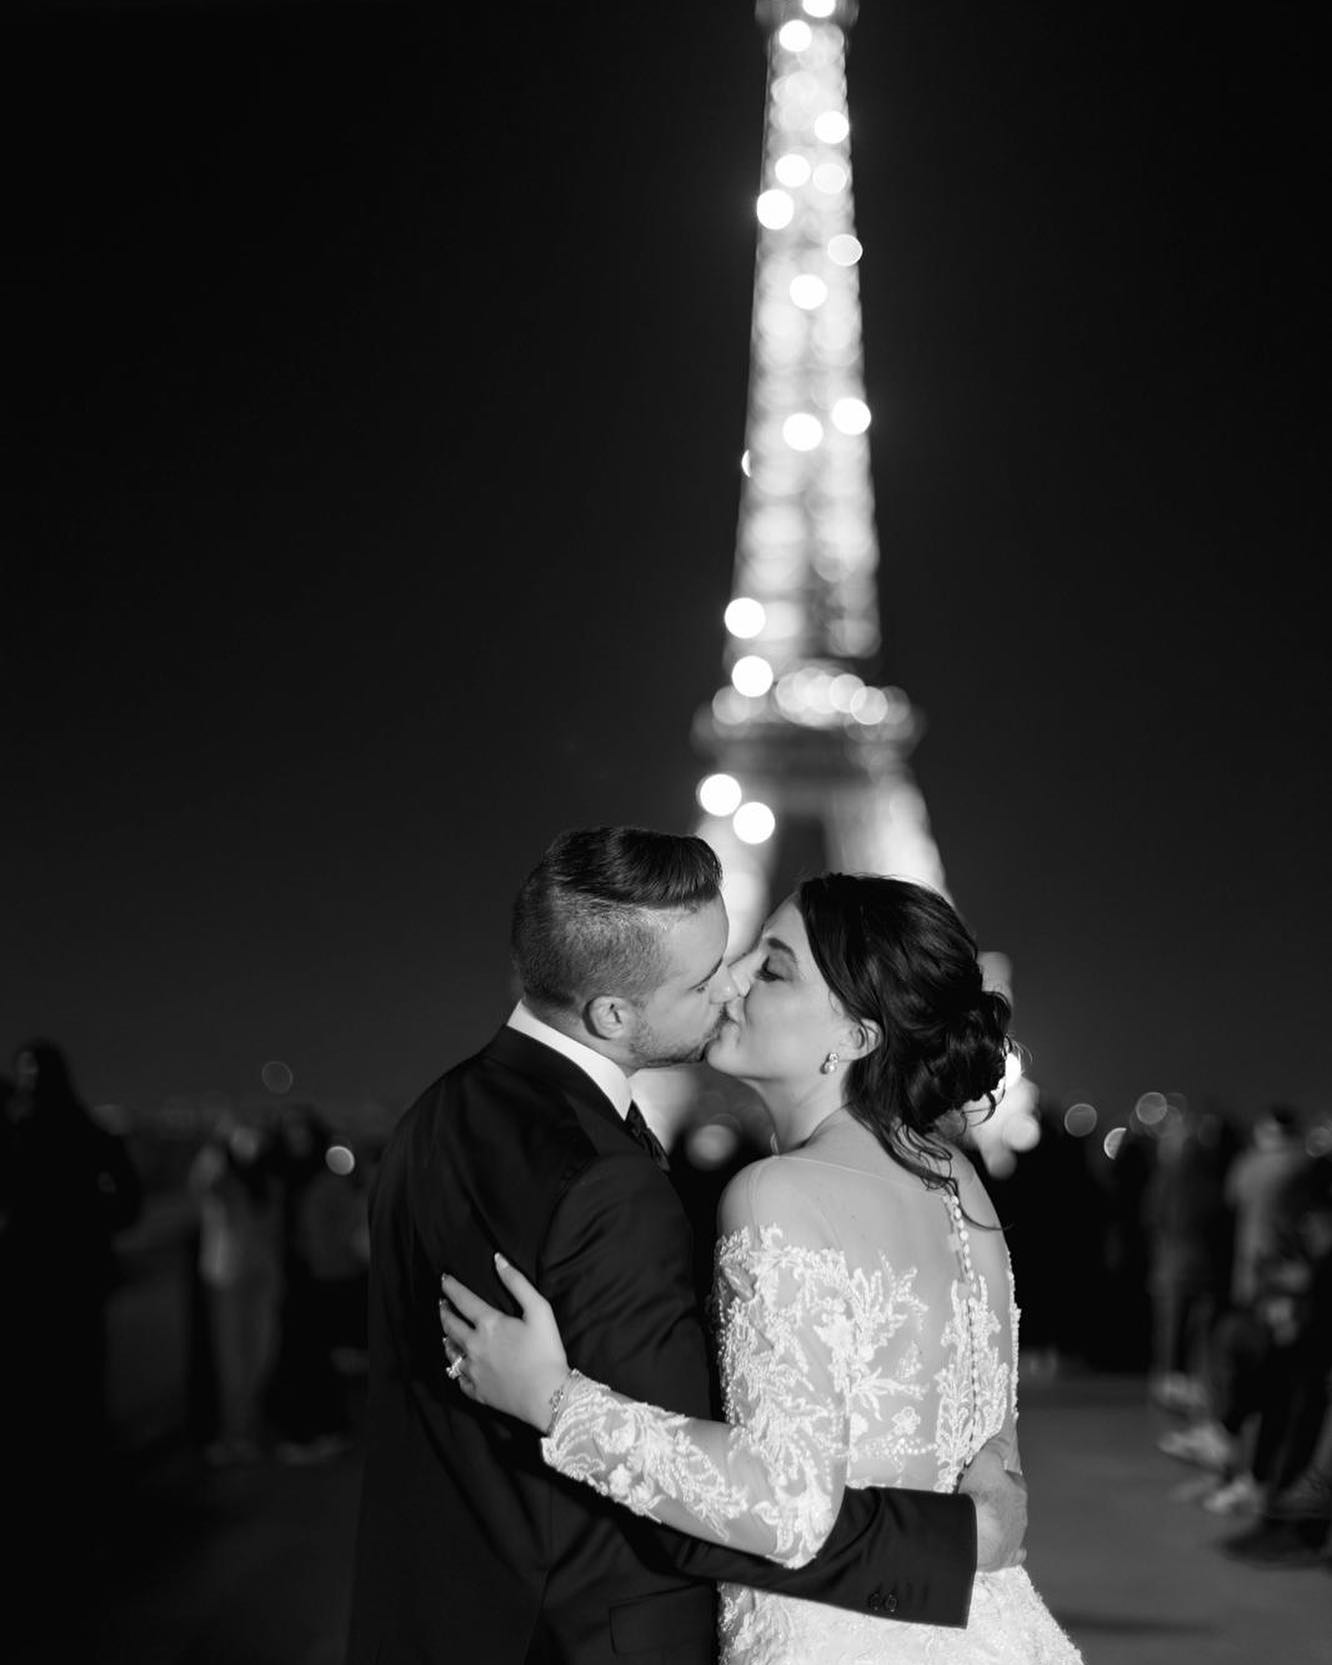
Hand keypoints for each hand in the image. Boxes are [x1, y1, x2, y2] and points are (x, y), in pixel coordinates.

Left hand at [439, 1253, 569, 1429]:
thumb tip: (498, 1260)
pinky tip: (457, 1366)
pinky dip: (456, 1369)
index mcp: (489, 1324)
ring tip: (445, 1334)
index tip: (443, 1279)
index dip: (451, 1288)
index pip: (463, 1300)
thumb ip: (517, 1283)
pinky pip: (459, 1379)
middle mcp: (474, 1346)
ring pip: (451, 1352)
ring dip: (446, 1339)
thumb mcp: (539, 1310)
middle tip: (440, 1304)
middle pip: (451, 1326)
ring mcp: (473, 1371)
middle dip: (444, 1312)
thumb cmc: (546, 1351)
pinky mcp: (477, 1392)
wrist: (546, 1396)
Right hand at [957, 1445, 1026, 1571]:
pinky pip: (1014, 1554)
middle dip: (1004, 1501)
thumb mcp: (986, 1461)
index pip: (1016, 1481)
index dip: (1004, 1478)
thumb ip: (995, 1448)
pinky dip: (1011, 1551)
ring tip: (987, 1520)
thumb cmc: (981, 1494)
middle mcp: (1021, 1516)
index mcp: (1018, 1493)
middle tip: (986, 1498)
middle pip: (1016, 1505)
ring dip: (1004, 1524)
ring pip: (1015, 1528)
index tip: (993, 1477)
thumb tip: (1004, 1437)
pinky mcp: (1006, 1556)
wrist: (975, 1531)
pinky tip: (1004, 1548)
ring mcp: (1015, 1537)